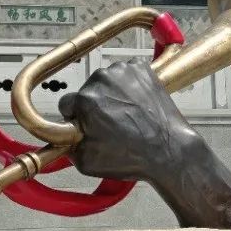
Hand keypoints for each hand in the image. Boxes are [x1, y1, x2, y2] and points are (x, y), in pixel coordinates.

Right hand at [58, 57, 198, 181]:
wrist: (169, 149)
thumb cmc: (133, 156)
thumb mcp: (87, 161)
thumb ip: (66, 146)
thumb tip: (61, 136)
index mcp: (86, 100)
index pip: (66, 103)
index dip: (75, 117)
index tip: (84, 124)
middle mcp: (103, 79)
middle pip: (88, 91)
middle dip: (95, 106)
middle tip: (111, 124)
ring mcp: (124, 71)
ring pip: (107, 82)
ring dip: (112, 95)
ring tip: (127, 116)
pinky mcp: (141, 68)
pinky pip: (126, 75)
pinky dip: (129, 87)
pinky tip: (136, 106)